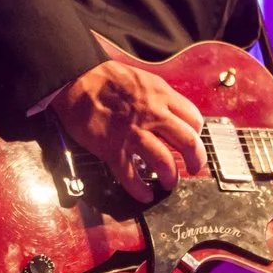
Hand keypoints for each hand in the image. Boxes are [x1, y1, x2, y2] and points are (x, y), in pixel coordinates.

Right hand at [48, 59, 205, 203]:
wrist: (75, 79)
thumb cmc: (105, 78)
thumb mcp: (142, 79)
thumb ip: (158, 97)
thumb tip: (170, 112)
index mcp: (161, 96)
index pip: (193, 119)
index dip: (197, 134)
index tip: (194, 141)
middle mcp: (152, 116)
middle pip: (187, 142)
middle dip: (196, 160)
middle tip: (194, 168)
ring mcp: (133, 134)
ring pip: (164, 162)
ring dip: (170, 177)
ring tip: (170, 183)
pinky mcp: (112, 149)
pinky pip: (130, 176)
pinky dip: (139, 190)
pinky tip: (145, 195)